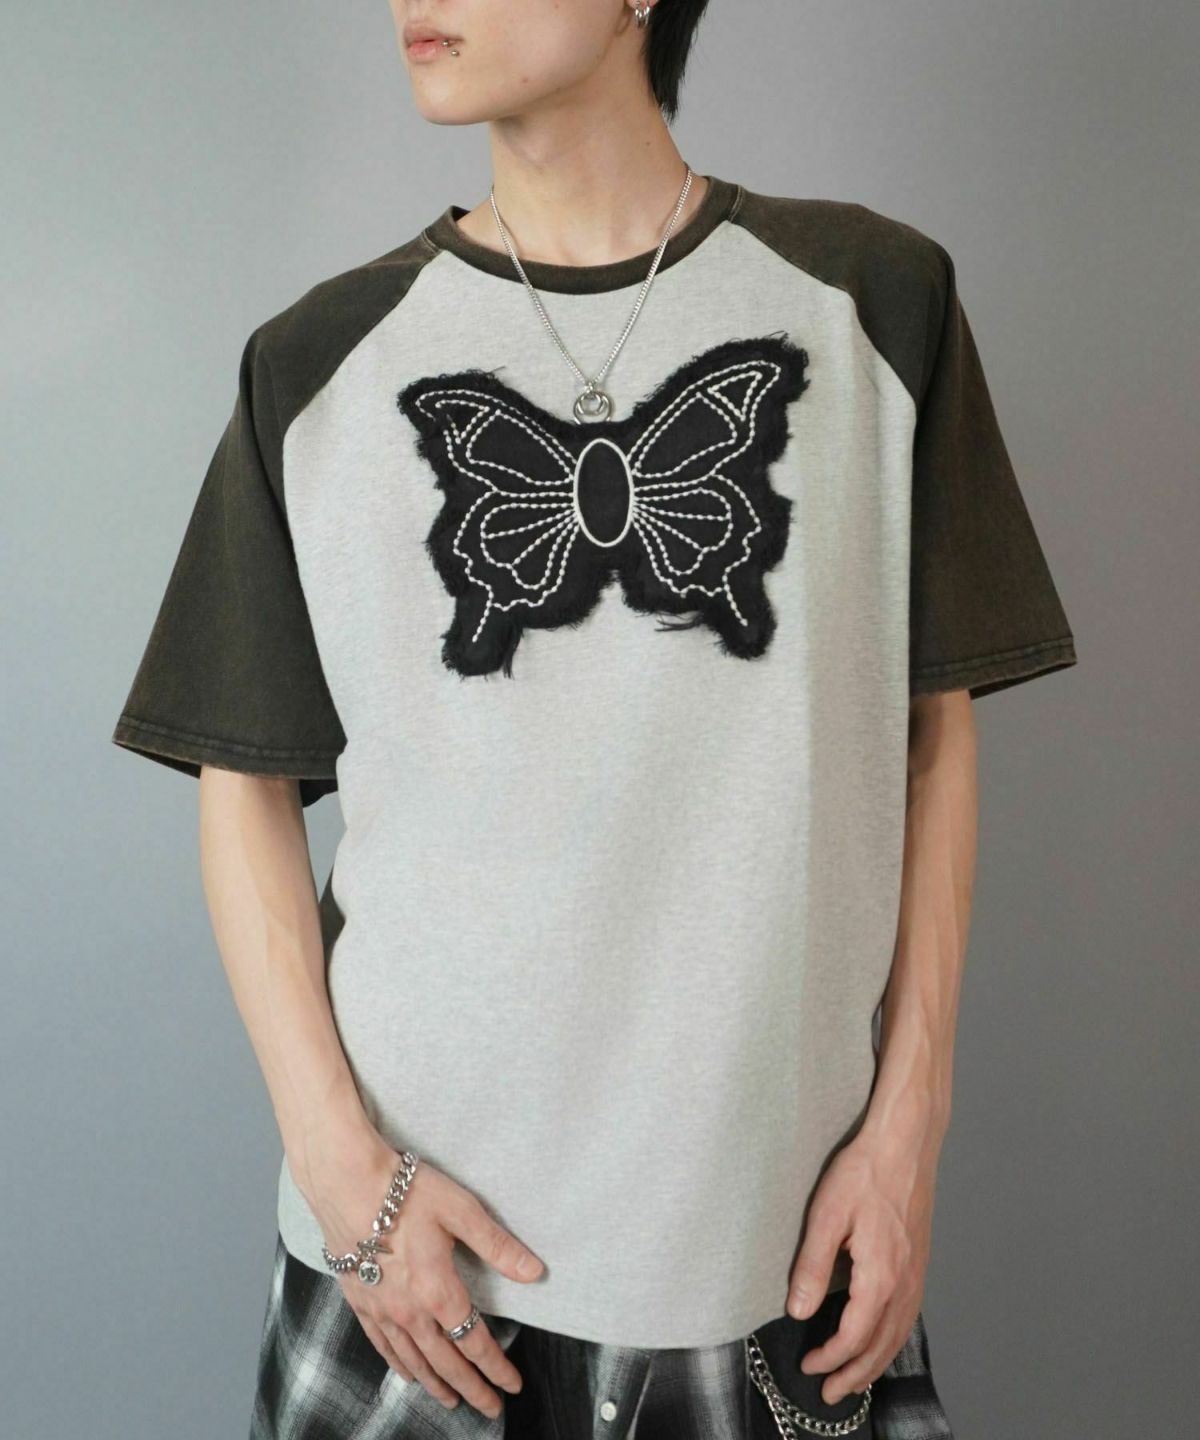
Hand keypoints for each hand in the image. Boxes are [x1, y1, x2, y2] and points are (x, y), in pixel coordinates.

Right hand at [303, 1130, 544, 1418]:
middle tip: (490, 1408)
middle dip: (471, 1388)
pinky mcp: (358, 1301)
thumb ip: (498, 1245)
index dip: (496, 1367)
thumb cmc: (406, 1191)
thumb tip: (535, 1272)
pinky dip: (399, 1366)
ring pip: (413, 1361)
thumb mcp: (461, 1211)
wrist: (346, 1181)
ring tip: (451, 1401)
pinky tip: (407, 1374)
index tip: (512, 1385)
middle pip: (446, 1362)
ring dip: (436, 1384)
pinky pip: (382, 1346)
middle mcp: (409, 1311)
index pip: (474, 1342)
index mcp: (438, 1291)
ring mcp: (381, 1309)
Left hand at [784, 1123, 940, 1404]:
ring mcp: (917, 1272)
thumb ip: (812, 1266)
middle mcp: (905, 1281)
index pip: (854, 1335)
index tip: (809, 1366)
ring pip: (900, 1333)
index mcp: (880, 1274)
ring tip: (855, 1378)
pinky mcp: (920, 1260)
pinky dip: (894, 1338)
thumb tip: (798, 1310)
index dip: (830, 1358)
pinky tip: (883, 1337)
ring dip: (877, 1362)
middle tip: (832, 1393)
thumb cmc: (865, 1171)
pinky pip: (910, 1314)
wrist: (905, 1142)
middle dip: (856, 1374)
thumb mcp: (826, 1215)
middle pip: (882, 1345)